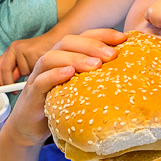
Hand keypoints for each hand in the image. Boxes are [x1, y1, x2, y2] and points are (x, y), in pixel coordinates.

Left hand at [0, 31, 59, 84]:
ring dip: (29, 76)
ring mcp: (21, 49)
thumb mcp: (26, 63)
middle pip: (4, 69)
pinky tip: (43, 66)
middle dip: (9, 82)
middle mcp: (13, 48)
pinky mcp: (30, 51)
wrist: (56, 39)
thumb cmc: (42, 53)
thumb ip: (17, 72)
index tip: (4, 89)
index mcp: (10, 51)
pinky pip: (31, 68)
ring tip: (39, 70)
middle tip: (14, 91)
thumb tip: (10, 85)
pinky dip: (36, 72)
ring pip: (21, 71)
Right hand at [4, 29, 126, 146]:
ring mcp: (39, 75)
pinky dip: (54, 74)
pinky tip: (69, 74)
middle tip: (112, 55)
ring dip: (75, 57)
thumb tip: (129, 72)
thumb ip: (96, 76)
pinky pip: (41, 80)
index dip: (103, 34)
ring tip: (95, 64)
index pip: (83, 36)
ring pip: (53, 57)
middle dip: (92, 45)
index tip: (123, 38)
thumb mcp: (81, 88)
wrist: (30, 126)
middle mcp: (51, 61)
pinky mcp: (32, 93)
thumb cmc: (61, 104)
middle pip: (69, 41)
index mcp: (65, 55)